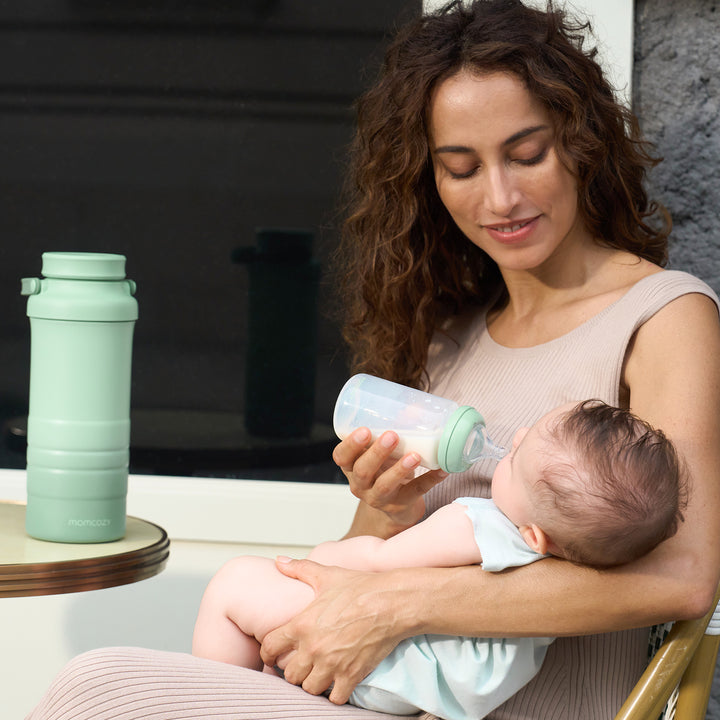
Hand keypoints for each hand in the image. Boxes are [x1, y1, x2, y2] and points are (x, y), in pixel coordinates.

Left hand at [260, 558, 410, 704]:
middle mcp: (313, 648)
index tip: (272, 657)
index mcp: (302, 624)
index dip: (268, 654)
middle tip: (302, 665)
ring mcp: (332, 664)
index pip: (270, 648)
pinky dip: (336, 694)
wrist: (390, 602)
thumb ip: (299, 569)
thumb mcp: (326, 575)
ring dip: (314, 683)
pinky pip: (335, 699)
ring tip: (320, 674)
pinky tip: (339, 682)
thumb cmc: (360, 588)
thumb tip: (280, 561)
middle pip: (289, 675)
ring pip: (310, 689)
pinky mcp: (351, 675)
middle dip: (294, 671)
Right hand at [333, 428, 447, 530]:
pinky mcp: (401, 505)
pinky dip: (430, 480)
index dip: (350, 445)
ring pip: (385, 485)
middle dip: (376, 453)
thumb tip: (414, 407)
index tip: (365, 430)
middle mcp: (361, 484)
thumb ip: (393, 429)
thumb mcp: (383, 451)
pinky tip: (442, 470)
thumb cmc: (386, 469)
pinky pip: (415, 492)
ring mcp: (380, 498)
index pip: (341, 457)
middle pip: (362, 471)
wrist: (397, 506)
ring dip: (399, 469)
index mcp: (352, 467)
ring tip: (414, 456)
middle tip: (392, 436)